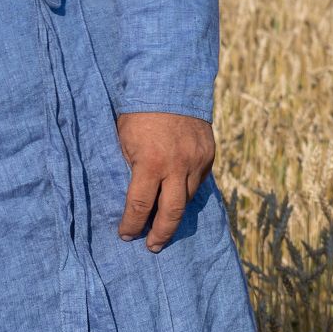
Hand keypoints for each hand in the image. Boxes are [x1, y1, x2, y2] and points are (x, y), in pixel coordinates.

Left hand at [115, 111, 214, 251]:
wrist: (171, 85)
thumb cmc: (137, 113)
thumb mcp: (124, 140)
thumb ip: (131, 167)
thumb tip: (131, 194)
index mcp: (150, 163)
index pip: (140, 205)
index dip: (132, 223)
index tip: (126, 235)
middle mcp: (177, 166)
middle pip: (171, 212)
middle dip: (161, 233)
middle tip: (152, 246)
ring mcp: (197, 161)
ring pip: (187, 199)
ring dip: (175, 213)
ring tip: (164, 225)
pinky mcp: (209, 156)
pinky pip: (198, 182)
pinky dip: (186, 193)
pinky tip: (177, 199)